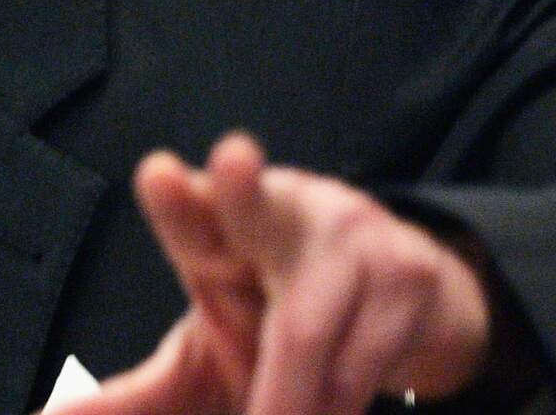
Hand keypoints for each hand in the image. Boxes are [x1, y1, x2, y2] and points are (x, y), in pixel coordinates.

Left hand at [52, 134, 491, 414]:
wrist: (412, 301)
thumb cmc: (280, 314)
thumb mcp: (210, 349)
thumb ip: (144, 393)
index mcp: (218, 226)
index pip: (191, 208)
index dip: (176, 197)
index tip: (157, 175)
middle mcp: (281, 212)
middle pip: (255, 212)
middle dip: (241, 193)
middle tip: (231, 166)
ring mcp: (350, 238)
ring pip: (306, 342)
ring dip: (287, 405)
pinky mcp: (408, 275)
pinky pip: (359, 373)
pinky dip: (332, 414)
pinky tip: (326, 410)